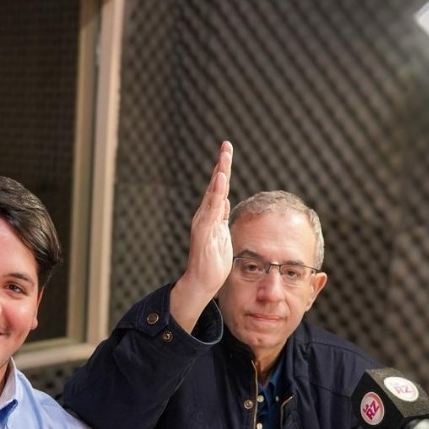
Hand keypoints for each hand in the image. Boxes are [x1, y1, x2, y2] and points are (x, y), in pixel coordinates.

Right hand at [169, 140, 232, 333]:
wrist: (201, 283)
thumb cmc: (212, 264)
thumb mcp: (223, 236)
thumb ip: (222, 218)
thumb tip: (226, 202)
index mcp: (212, 217)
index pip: (220, 190)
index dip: (223, 171)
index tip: (227, 152)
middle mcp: (206, 216)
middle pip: (216, 186)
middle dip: (221, 165)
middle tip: (226, 145)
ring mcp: (204, 223)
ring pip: (213, 193)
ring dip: (219, 174)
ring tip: (224, 156)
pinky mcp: (204, 230)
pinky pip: (212, 208)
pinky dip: (216, 192)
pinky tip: (220, 178)